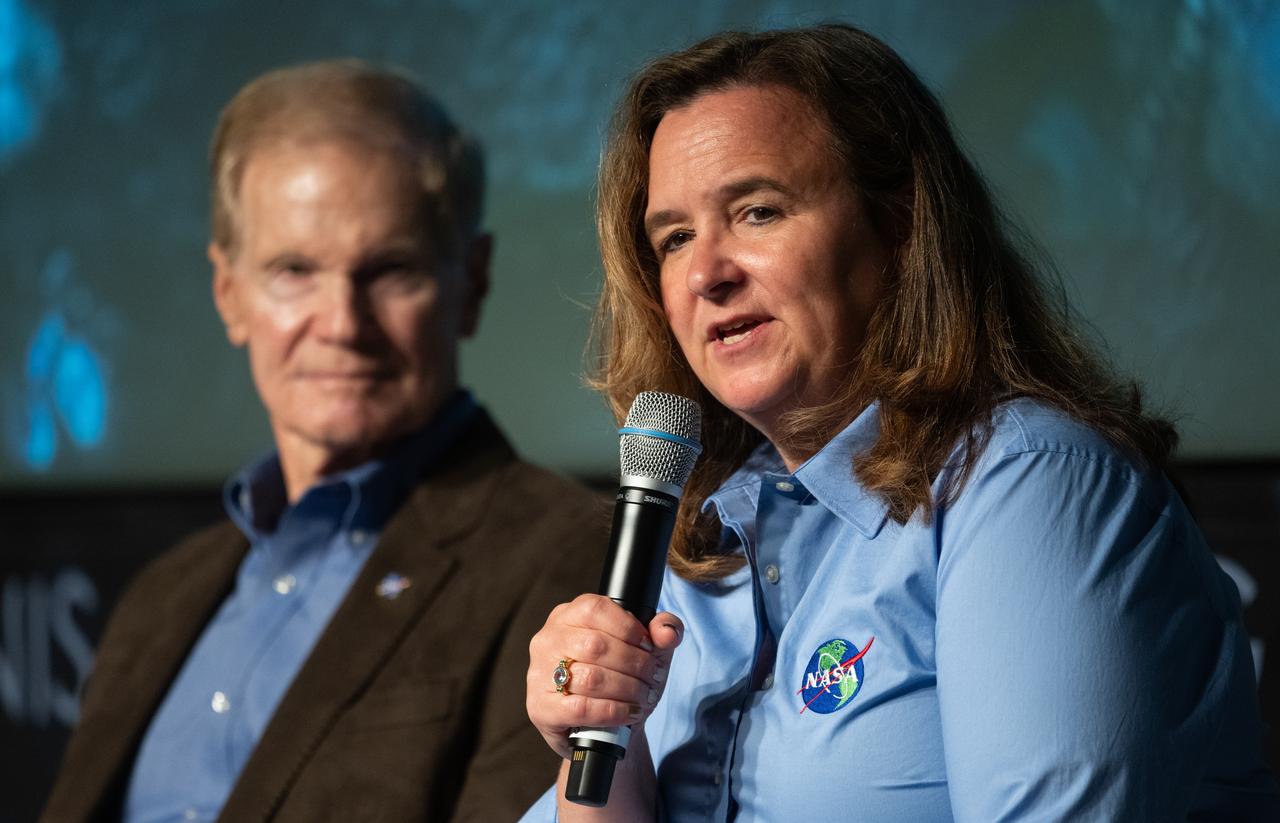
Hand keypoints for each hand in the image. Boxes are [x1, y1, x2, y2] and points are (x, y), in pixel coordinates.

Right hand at [526, 594, 682, 759]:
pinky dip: (613, 711)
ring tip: (645, 696)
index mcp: (568, 615)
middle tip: (654, 677)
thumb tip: (667, 632)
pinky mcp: (541, 708)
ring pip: (590, 678)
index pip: (596, 609)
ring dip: (628, 689)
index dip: (629, 628)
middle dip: (635, 664)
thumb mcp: (647, 649)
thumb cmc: (621, 678)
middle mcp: (548, 639)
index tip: (649, 647)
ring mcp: (539, 674)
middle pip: (596, 645)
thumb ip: (663, 631)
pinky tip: (629, 712)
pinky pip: (581, 708)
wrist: (601, 728)